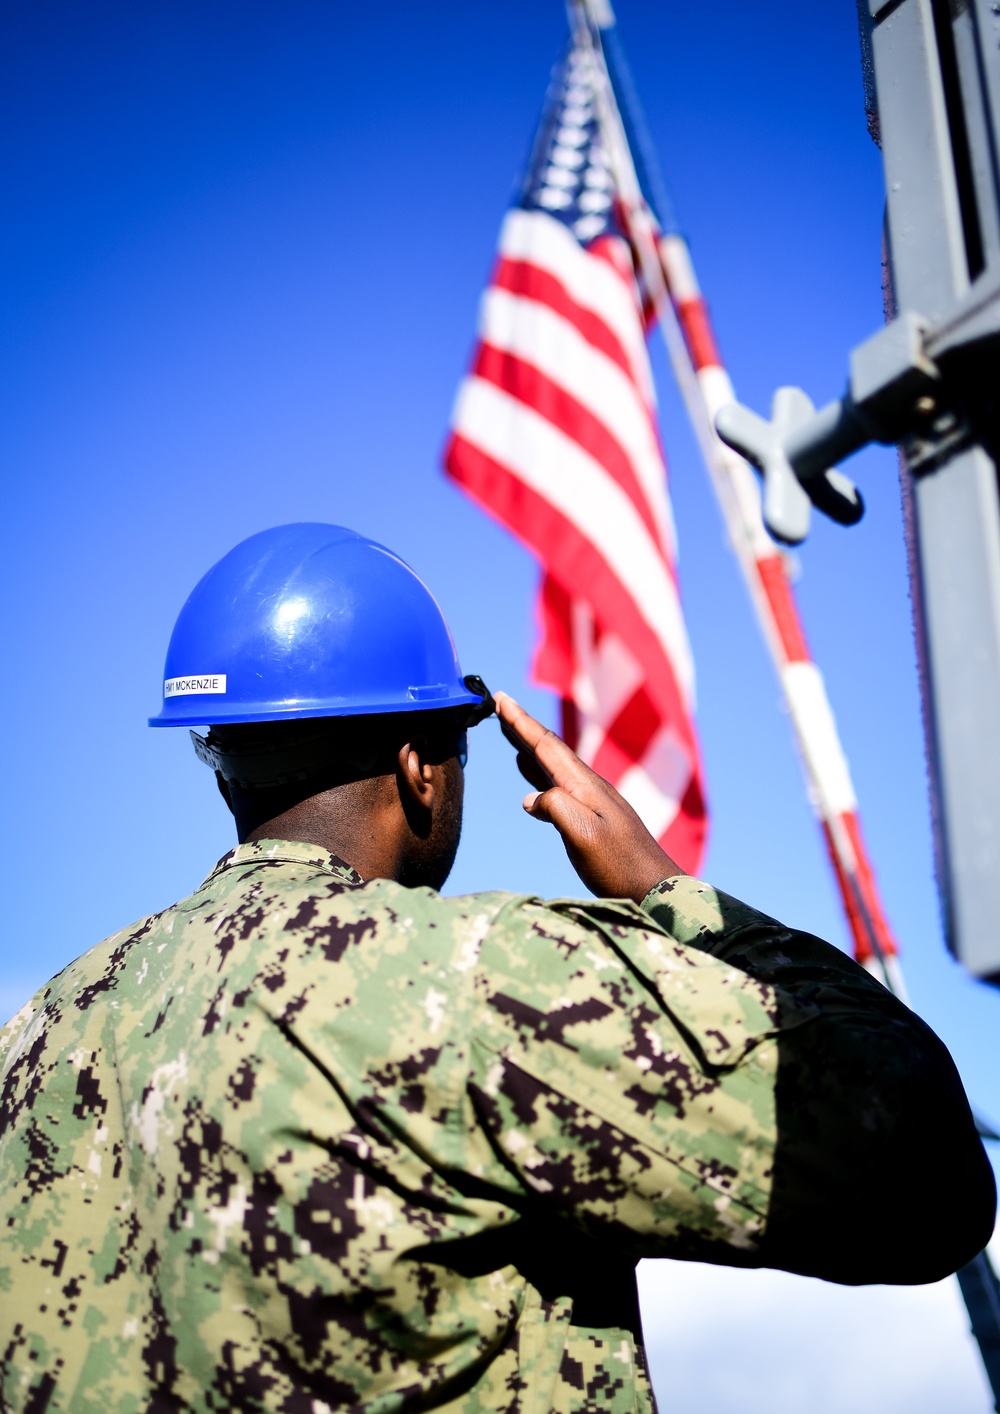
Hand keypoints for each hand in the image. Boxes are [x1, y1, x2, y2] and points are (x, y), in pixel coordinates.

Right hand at [494, 691, 682, 902]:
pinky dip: (538, 776)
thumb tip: (529, 799)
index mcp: (584, 785)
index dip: (520, 722)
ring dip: (529, 748)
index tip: (500, 697)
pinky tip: (530, 782)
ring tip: (509, 733)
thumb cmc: (620, 866)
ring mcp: (591, 802)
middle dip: (522, 727)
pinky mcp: (592, 820)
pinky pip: (557, 787)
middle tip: (498, 705)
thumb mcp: (584, 836)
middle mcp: (588, 787)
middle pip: (549, 749)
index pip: (546, 745)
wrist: (655, 890)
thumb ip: (556, 808)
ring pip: (552, 766)